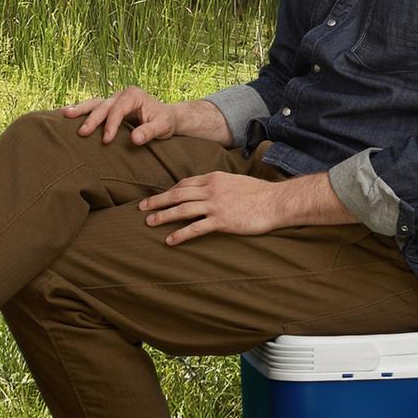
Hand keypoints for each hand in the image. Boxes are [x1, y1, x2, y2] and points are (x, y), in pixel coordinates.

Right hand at [62, 85, 174, 144]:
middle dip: (92, 119)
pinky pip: (93, 108)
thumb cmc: (165, 121)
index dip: (111, 124)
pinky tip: (66, 114)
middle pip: (103, 106)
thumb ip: (150, 132)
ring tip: (64, 114)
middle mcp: (121, 95)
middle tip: (82, 133)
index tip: (106, 140)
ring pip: (94, 103)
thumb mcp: (163, 127)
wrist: (166, 117)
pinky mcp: (109, 108)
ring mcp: (113, 100)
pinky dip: (81, 111)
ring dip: (80, 109)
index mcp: (134, 95)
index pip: (119, 109)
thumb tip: (134, 139)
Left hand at [140, 171, 289, 244]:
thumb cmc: (260, 193)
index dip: (170, 190)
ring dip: (163, 216)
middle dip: (158, 200)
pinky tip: (170, 240)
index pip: (186, 182)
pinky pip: (195, 228)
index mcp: (215, 178)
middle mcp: (212, 189)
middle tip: (141, 207)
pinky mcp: (221, 221)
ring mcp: (215, 205)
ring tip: (149, 222)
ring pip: (182, 209)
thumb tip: (210, 191)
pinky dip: (180, 234)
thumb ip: (220, 185)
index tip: (160, 197)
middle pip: (178, 194)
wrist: (275, 202)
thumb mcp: (236, 182)